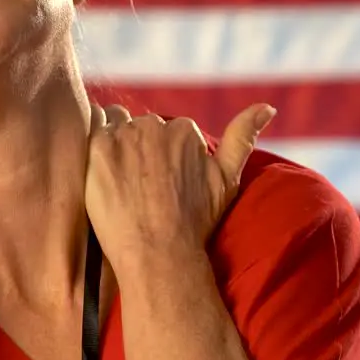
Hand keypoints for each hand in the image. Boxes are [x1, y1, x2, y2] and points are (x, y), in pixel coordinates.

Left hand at [83, 102, 276, 272]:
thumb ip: (242, 137)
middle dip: (137, 151)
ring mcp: (125, 135)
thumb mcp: (226, 180)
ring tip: (119, 182)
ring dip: (115, 147)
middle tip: (138, 187)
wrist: (160, 254)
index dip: (159, 158)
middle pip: (138, 127)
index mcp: (185, 129)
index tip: (158, 184)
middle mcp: (155, 126)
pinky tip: (99, 170)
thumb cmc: (195, 222)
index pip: (164, 130)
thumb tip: (268, 106)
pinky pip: (91, 128)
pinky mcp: (98, 148)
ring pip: (114, 127)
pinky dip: (93, 145)